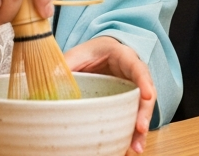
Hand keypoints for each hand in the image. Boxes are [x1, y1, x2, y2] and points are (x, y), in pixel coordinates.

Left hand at [65, 37, 155, 154]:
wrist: (98, 55)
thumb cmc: (91, 53)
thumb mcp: (77, 55)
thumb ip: (66, 65)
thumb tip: (50, 83)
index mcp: (124, 57)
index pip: (138, 68)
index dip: (144, 81)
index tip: (147, 96)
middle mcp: (134, 74)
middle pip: (146, 94)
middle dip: (144, 113)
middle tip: (140, 129)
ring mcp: (134, 90)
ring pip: (143, 109)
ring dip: (140, 130)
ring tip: (136, 147)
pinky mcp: (129, 103)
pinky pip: (134, 118)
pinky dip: (132, 133)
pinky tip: (128, 147)